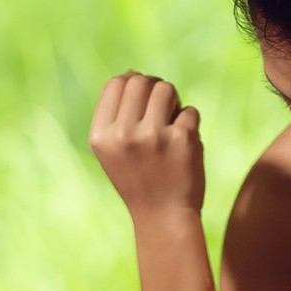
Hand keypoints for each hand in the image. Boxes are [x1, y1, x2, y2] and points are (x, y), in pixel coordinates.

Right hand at [88, 71, 204, 215]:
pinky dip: (190, 124)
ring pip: (166, 89)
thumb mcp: (114, 150)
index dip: (132, 84)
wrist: (164, 217)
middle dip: (154, 89)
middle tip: (161, 111)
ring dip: (173, 102)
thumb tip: (132, 73)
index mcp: (101, 135)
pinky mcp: (182, 140)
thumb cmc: (139, 180)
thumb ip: (117, 113)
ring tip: (172, 124)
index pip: (116, 83)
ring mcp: (153, 136)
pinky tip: (184, 145)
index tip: (142, 102)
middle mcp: (123, 134)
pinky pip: (189, 111)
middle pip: (141, 81)